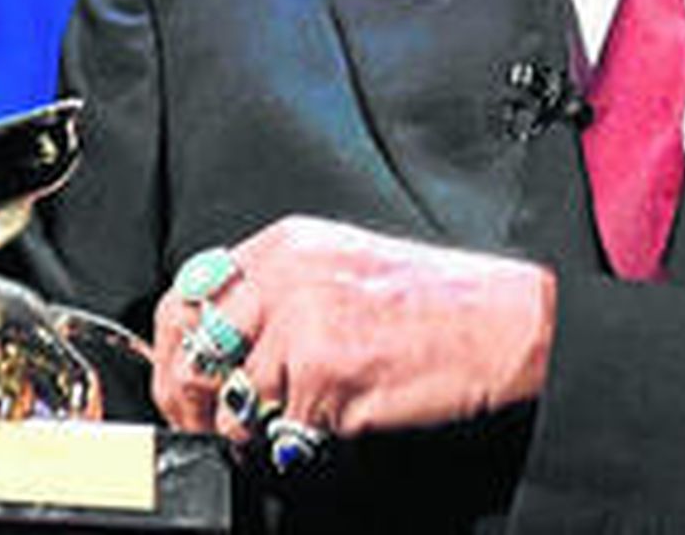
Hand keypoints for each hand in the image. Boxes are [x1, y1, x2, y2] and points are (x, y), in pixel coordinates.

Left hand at [151, 216, 555, 445]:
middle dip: (194, 398)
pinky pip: (280, 431)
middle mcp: (288, 273)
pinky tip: (337, 421)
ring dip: (256, 427)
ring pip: (234, 401)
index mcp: (290, 241)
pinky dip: (300, 443)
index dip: (178, 347)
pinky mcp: (324, 372)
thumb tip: (220, 343)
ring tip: (301, 419)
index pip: (190, 292)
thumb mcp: (345, 266)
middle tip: (214, 424)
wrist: (506, 321)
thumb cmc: (438, 301)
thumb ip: (280, 290)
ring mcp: (302, 322)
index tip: (187, 382)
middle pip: (194, 347)